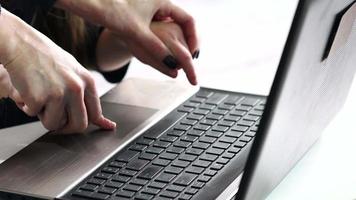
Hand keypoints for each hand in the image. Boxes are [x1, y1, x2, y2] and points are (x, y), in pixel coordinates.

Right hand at [0, 9, 115, 132]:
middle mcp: (76, 88)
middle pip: (79, 125)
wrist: (20, 43)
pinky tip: (27, 91)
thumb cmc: (46, 57)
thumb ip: (86, 95)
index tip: (81, 126)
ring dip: (44, 116)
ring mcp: (58, 94)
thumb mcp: (74, 71)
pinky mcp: (39, 98)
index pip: (95, 114)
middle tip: (56, 120)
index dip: (88, 123)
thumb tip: (104, 122)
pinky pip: (33, 115)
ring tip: (40, 98)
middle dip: (66, 128)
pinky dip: (27, 107)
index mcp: (87, 81)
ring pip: (54, 124)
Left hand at [56, 0, 198, 84]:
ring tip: (177, 56)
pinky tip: (161, 49)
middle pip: (182, 22)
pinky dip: (164, 38)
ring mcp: (150, 6)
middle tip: (189, 58)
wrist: (91, 2)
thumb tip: (173, 67)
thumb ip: (157, 50)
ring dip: (176, 40)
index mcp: (163, 1)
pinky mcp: (142, 12)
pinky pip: (160, 26)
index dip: (194, 39)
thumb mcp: (138, 34)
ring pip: (171, 25)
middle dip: (187, 41)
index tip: (194, 54)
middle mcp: (159, 1)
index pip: (189, 20)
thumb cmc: (113, 12)